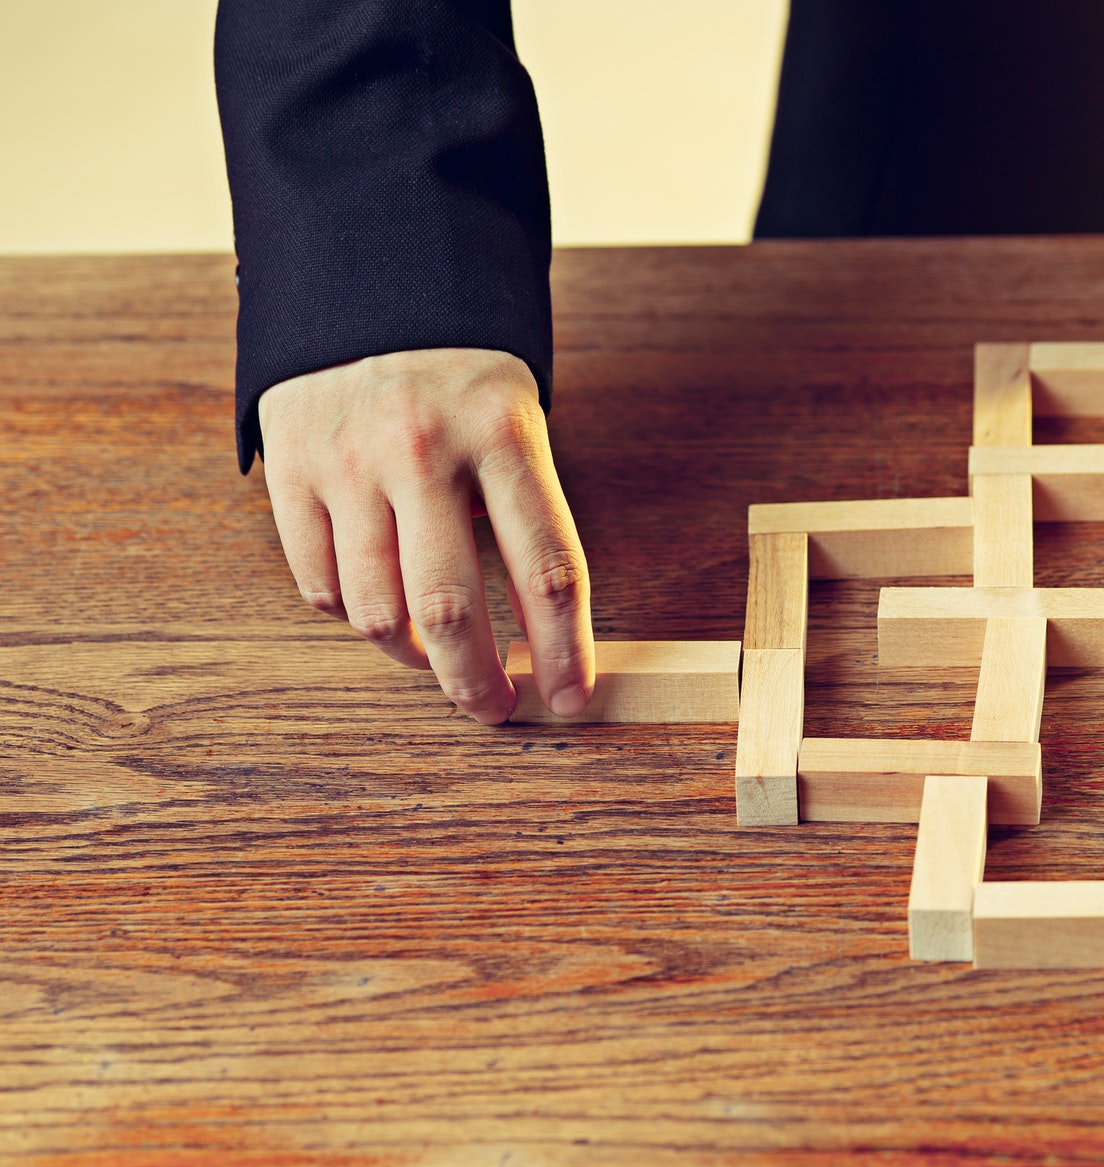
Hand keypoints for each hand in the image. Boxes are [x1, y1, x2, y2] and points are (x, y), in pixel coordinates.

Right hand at [258, 347, 593, 723]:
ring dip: (414, 657)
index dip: (565, 650)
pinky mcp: (290, 467)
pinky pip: (321, 583)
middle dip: (475, 681)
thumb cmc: (462, 376)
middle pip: (450, 608)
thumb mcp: (516, 420)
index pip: (549, 569)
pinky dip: (354, 617)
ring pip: (376, 611)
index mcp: (504, 434)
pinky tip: (382, 612)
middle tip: (493, 707)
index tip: (571, 699)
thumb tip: (538, 633)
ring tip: (438, 660)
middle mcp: (424, 450)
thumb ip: (522, 512)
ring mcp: (349, 461)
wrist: (368, 278)